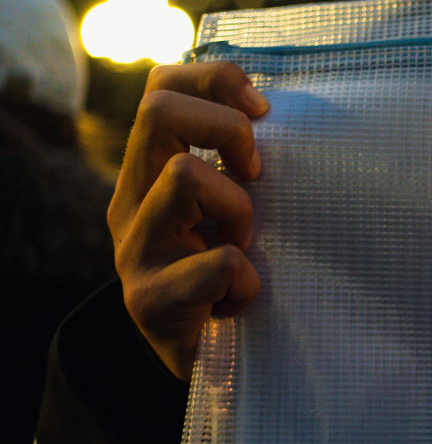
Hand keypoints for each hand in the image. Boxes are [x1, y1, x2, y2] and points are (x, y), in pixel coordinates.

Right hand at [108, 63, 266, 380]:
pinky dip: (245, 278)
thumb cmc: (227, 276)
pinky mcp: (151, 299)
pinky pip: (218, 262)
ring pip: (185, 177)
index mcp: (151, 170)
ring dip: (239, 208)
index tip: (263, 113)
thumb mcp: (230, 209)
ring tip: (248, 244)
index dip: (216, 81)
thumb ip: (239, 166)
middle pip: (158, 112)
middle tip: (258, 173)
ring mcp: (135, 249)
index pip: (161, 86)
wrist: (197, 362)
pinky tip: (243, 297)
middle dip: (226, 130)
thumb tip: (286, 115)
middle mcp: (132, 200)